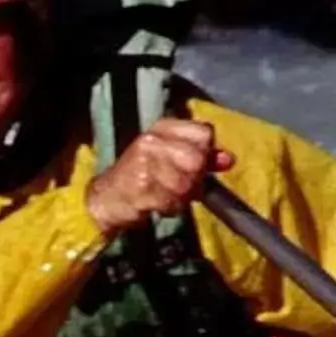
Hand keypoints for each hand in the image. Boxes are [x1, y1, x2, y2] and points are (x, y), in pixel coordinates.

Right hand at [86, 118, 232, 236]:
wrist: (106, 198)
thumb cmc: (142, 176)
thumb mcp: (171, 157)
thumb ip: (202, 156)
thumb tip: (229, 160)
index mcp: (162, 127)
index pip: (203, 133)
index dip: (205, 153)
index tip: (194, 166)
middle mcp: (151, 141)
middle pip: (196, 160)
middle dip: (194, 180)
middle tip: (181, 187)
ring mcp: (143, 164)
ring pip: (185, 184)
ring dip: (181, 198)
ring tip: (166, 196)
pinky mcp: (139, 188)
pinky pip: (171, 202)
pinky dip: (170, 208)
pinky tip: (157, 205)